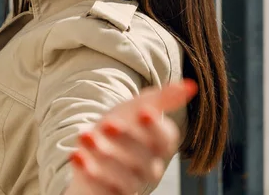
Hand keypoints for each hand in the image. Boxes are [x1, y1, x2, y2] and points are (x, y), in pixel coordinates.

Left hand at [65, 79, 197, 194]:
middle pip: (144, 160)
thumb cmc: (117, 126)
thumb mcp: (135, 108)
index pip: (166, 140)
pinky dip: (90, 174)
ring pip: (125, 179)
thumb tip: (191, 85)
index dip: (156, 128)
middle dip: (126, 141)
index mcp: (157, 146)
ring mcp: (129, 184)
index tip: (143, 112)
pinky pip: (104, 190)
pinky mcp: (108, 194)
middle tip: (107, 124)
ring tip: (84, 136)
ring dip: (105, 157)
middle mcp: (148, 168)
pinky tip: (77, 156)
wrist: (90, 149)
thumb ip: (161, 99)